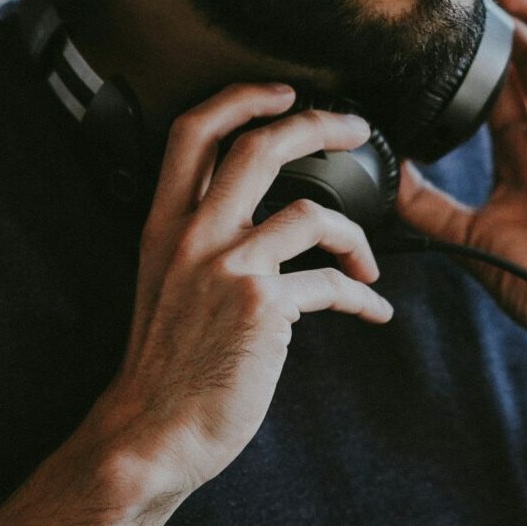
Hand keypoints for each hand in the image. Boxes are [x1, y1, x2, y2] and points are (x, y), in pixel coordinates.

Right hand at [87, 84, 392, 503]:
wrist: (153, 434)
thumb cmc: (167, 365)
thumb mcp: (165, 283)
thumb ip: (202, 240)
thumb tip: (261, 216)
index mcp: (166, 224)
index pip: (192, 132)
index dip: (240, 97)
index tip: (283, 91)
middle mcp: (193, 236)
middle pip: (259, 146)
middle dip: (318, 123)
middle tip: (355, 127)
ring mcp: (228, 268)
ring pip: (312, 212)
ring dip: (357, 236)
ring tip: (370, 262)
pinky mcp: (262, 307)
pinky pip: (331, 284)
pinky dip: (362, 297)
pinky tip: (373, 311)